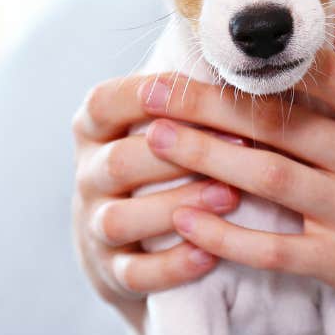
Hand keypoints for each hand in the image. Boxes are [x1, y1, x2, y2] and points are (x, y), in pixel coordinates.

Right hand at [70, 76, 239, 331]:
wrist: (131, 245)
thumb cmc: (163, 166)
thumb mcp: (161, 128)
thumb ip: (188, 98)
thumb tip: (246, 59)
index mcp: (95, 133)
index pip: (103, 104)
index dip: (144, 94)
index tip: (195, 90)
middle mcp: (88, 178)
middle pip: (118, 162)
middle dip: (178, 153)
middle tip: (239, 144)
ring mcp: (95, 229)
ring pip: (121, 220)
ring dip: (176, 206)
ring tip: (230, 197)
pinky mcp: (112, 275)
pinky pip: (135, 275)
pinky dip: (172, 266)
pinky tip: (210, 254)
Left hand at [139, 23, 334, 326]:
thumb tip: (328, 15)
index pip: (324, 74)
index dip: (262, 60)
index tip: (205, 46)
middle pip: (280, 125)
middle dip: (208, 105)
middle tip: (151, 90)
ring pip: (268, 180)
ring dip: (205, 158)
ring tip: (154, 140)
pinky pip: (275, 250)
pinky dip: (227, 235)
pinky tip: (185, 219)